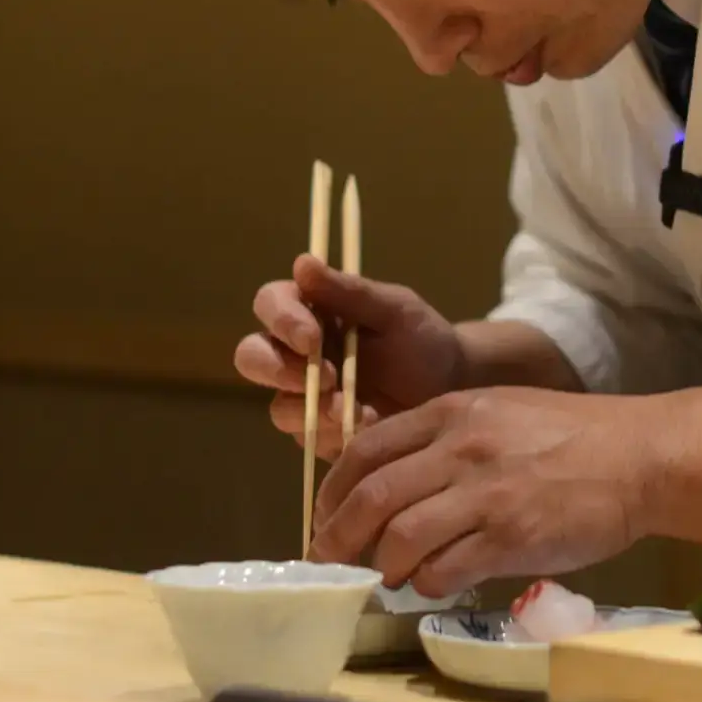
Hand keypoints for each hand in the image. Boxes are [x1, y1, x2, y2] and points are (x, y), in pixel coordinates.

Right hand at [234, 255, 466, 459]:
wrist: (449, 389)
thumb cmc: (421, 340)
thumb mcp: (394, 310)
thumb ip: (350, 291)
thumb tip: (302, 262)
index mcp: (309, 311)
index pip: (270, 304)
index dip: (281, 320)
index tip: (311, 337)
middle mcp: (296, 354)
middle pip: (251, 357)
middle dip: (278, 370)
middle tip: (323, 379)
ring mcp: (304, 397)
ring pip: (279, 407)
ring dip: (313, 410)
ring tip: (356, 409)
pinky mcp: (318, 433)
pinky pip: (308, 439)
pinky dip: (335, 433)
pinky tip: (367, 424)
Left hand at [308, 387, 652, 597]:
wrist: (638, 456)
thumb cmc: (571, 437)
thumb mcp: (499, 414)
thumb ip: (447, 440)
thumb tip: (395, 486)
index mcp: (452, 414)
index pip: (365, 450)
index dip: (332, 491)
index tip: (325, 517)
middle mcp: (461, 448)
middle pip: (371, 497)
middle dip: (337, 537)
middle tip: (329, 561)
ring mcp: (486, 493)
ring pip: (400, 537)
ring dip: (384, 566)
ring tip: (390, 577)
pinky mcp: (512, 536)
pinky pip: (446, 569)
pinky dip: (428, 584)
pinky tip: (433, 585)